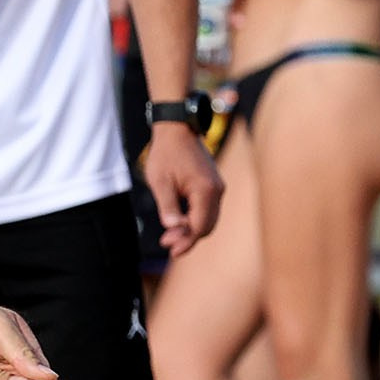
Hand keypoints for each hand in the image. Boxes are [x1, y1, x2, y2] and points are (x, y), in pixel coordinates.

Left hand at [143, 123, 222, 257]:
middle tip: (167, 244)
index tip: (168, 248)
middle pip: (207, 226)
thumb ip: (168, 206)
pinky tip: (180, 224)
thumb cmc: (166, 154)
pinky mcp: (214, 186)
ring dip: (193, 230)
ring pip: (209, 219)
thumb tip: (173, 228)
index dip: (185, 240)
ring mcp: (218, 188)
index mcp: (205, 190)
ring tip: (171, 237)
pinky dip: (196, 220)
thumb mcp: (160, 182)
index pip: (199, 226)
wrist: (178, 131)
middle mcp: (217, 190)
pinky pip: (209, 210)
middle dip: (189, 238)